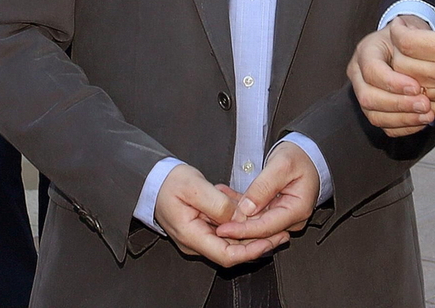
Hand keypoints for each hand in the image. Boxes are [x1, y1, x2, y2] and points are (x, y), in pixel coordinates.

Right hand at [154, 163, 287, 265]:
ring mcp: (200, 234)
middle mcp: (197, 240)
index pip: (226, 255)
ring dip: (252, 228)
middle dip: (259, 241)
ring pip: (232, 237)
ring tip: (273, 217)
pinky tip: (251, 205)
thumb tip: (238, 216)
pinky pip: (226, 226)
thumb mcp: (194, 187)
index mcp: (192, 236)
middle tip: (281, 232)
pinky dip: (240, 217)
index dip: (250, 251)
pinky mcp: (204, 225)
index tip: (270, 241)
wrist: (152, 179)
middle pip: (233, 249)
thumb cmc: (169, 183)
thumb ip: (218, 204)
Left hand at [214, 142, 319, 239]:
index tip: (222, 229)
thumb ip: (264, 187)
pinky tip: (225, 196)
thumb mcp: (281, 165)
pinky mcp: (276, 211)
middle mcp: (292, 218)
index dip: (242, 230)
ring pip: (254, 222)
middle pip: (259, 230)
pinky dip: (240, 206)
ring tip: (216, 198)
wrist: (309, 152)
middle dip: (235, 224)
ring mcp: (284, 216)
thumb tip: (246, 208)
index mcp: (298, 209)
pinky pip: (255, 213)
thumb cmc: (300, 156)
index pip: (266, 227)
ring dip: (235, 213)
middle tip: (212, 216)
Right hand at [348, 14, 434, 136]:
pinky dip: (404, 127)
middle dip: (398, 104)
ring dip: (403, 119)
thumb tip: (419, 46)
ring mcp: (363, 94)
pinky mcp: (373, 109)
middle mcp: (358, 74)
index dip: (393, 83)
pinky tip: (421, 121)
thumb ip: (411, 41)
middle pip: (368, 97)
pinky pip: (384, 126)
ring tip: (427, 115)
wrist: (406, 45)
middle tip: (425, 104)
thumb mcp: (408, 31)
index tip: (416, 87)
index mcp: (365, 51)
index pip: (371, 71)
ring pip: (374, 115)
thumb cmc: (408, 38)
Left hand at [389, 0, 434, 121]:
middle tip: (406, 38)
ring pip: (411, 89)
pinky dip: (421, 94)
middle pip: (401, 67)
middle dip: (397, 49)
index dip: (397, 30)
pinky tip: (429, 80)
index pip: (406, 43)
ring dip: (406, 73)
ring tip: (415, 57)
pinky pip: (428, 107)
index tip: (403, 23)